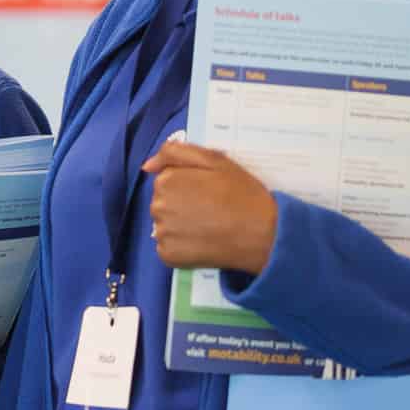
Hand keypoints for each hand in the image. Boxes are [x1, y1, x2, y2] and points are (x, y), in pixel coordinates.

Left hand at [142, 139, 277, 274]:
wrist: (263, 234)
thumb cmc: (241, 193)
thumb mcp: (214, 160)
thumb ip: (176, 153)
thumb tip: (147, 166)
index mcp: (166, 180)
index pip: (166, 180)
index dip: (188, 184)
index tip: (207, 192)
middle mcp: (157, 206)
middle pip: (163, 202)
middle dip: (181, 204)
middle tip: (210, 209)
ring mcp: (161, 233)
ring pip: (165, 225)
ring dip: (180, 225)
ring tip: (208, 227)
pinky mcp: (168, 255)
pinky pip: (168, 247)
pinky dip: (181, 246)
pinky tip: (202, 243)